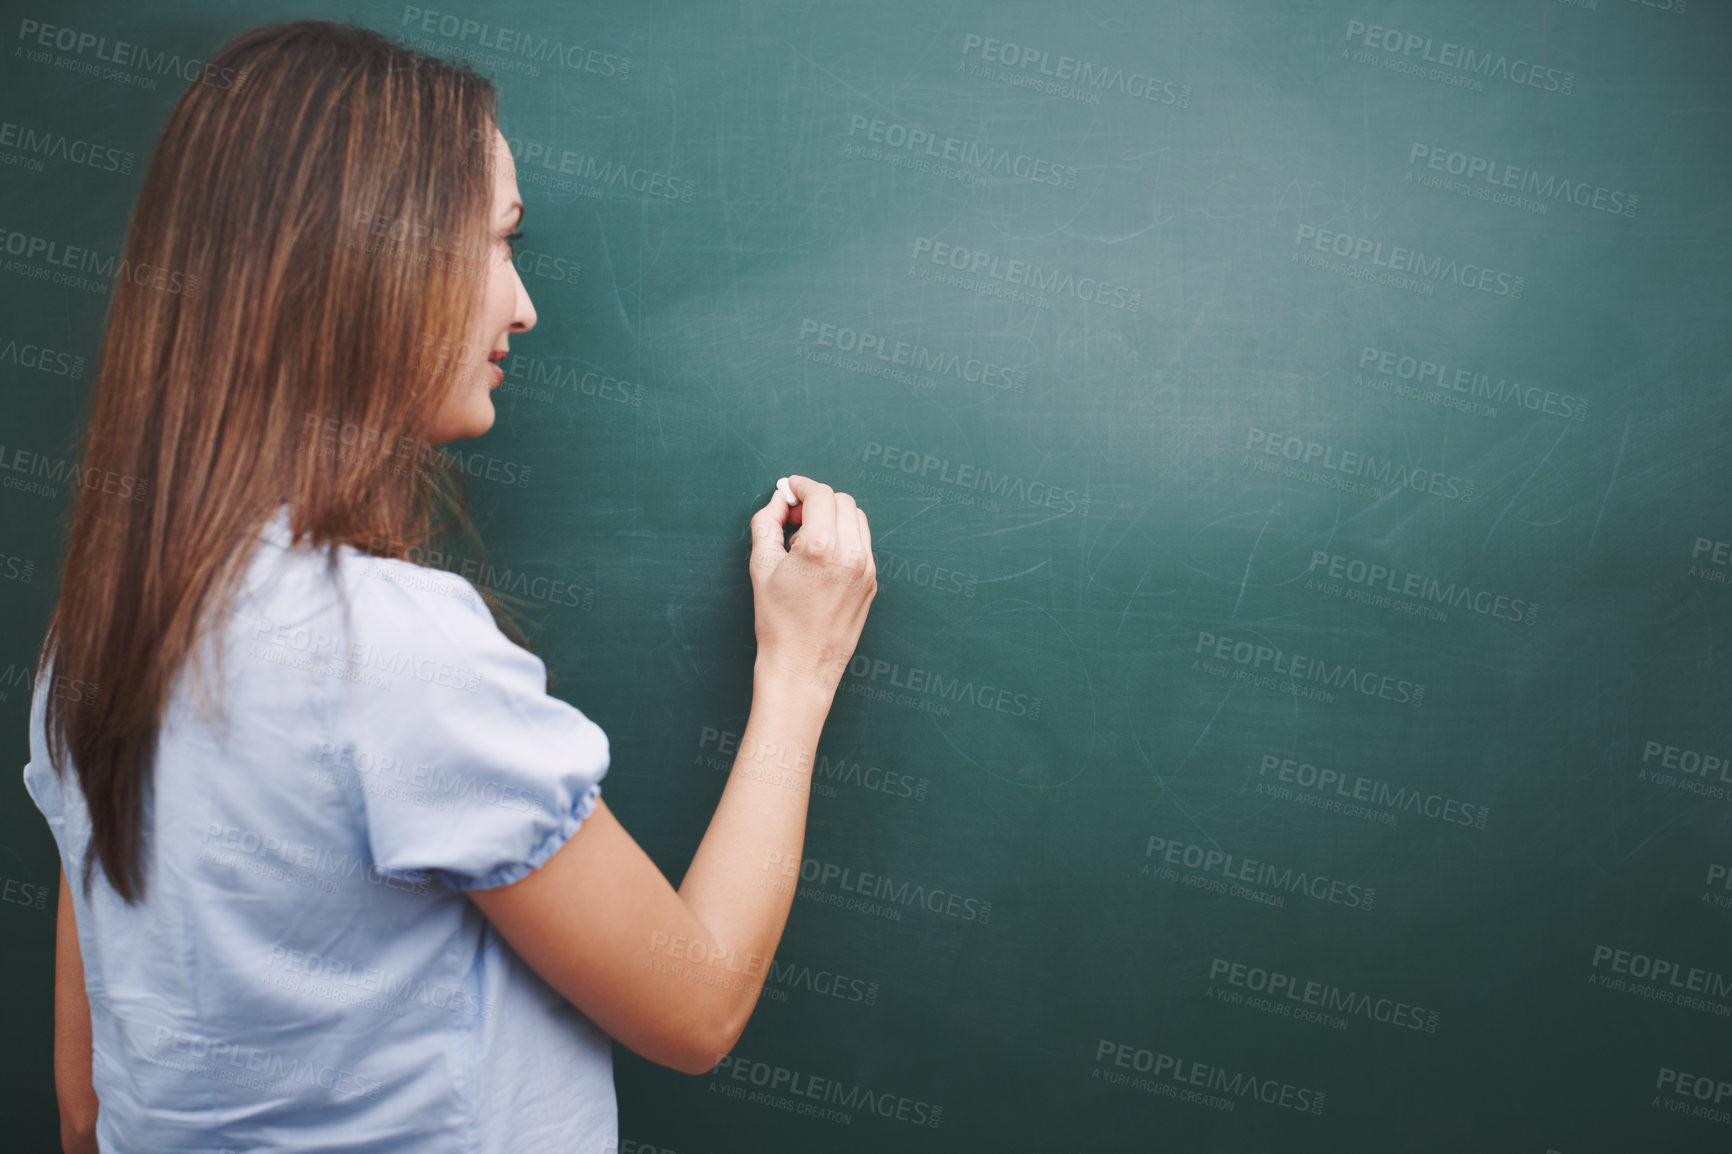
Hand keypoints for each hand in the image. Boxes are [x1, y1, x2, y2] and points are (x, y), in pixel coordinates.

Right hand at [746, 475, 877, 693]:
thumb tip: (778, 500)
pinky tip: (821, 557)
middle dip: (817, 500)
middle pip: (841, 501)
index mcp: (822, 547)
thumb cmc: (777, 621)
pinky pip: (862, 543)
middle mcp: (851, 554)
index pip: (820, 494)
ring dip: (833, 516)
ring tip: (807, 538)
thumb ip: (767, 523)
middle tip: (793, 517)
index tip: (789, 490)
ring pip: (857, 519)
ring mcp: (867, 569)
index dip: (801, 486)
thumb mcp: (761, 566)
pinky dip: (844, 537)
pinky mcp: (873, 582)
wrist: (801, 666)